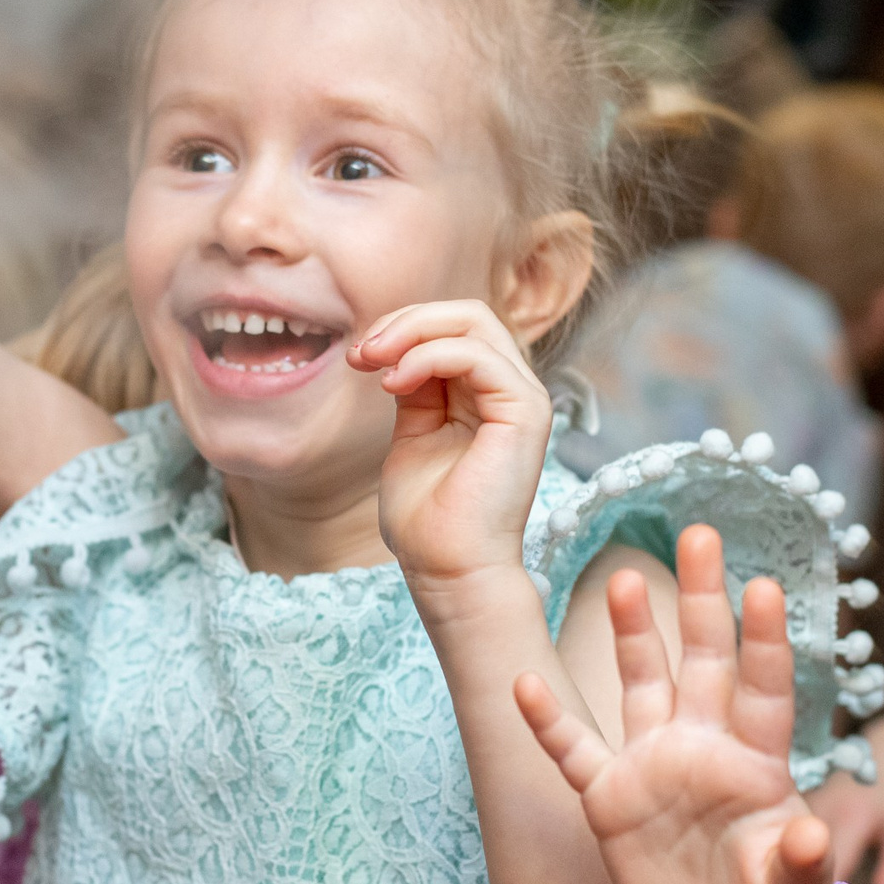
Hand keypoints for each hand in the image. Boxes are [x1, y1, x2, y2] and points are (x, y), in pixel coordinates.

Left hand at [351, 300, 551, 587]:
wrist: (447, 568)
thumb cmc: (427, 518)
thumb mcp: (412, 435)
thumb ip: (414, 389)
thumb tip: (393, 349)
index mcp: (486, 394)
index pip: (453, 328)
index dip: (402, 329)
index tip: (357, 357)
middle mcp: (511, 389)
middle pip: (466, 314)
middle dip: (405, 321)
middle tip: (362, 352)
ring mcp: (524, 398)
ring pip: (473, 322)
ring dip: (410, 333)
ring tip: (373, 364)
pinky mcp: (525, 412)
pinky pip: (476, 355)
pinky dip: (427, 357)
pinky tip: (394, 383)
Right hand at [514, 525, 834, 883]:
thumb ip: (802, 864)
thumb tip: (815, 840)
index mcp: (756, 762)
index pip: (764, 690)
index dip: (764, 642)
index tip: (765, 587)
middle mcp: (703, 746)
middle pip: (701, 660)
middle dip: (699, 599)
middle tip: (699, 534)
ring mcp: (652, 766)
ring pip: (640, 684)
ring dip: (631, 635)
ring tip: (621, 579)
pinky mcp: (610, 799)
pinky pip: (573, 752)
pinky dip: (548, 722)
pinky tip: (523, 683)